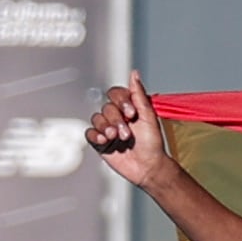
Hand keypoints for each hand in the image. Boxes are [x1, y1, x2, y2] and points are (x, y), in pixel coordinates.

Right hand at [87, 69, 169, 187]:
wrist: (148, 167)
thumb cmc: (152, 143)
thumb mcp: (148, 117)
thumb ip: (139, 95)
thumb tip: (134, 73)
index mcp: (129, 108)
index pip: (116, 94)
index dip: (121, 101)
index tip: (132, 113)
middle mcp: (117, 117)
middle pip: (106, 107)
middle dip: (116, 120)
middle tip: (127, 133)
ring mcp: (107, 129)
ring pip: (97, 119)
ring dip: (106, 127)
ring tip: (116, 137)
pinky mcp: (100, 142)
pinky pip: (89, 133)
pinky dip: (95, 135)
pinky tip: (104, 140)